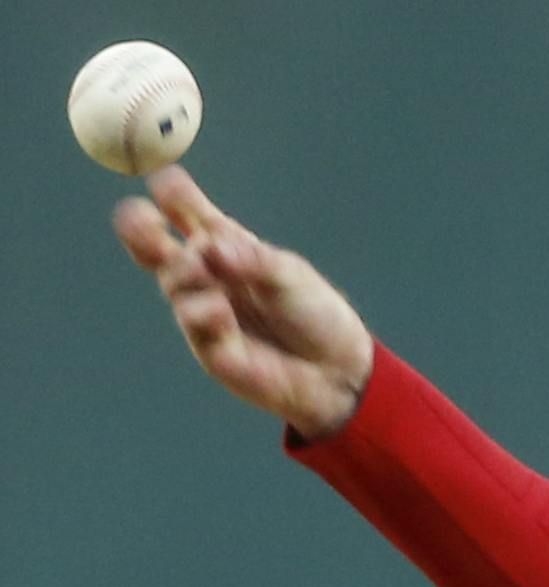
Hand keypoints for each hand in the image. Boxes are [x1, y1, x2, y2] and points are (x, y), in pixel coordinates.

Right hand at [113, 167, 373, 441]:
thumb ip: (250, 257)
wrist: (337, 370)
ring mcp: (202, 310)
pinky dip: (205, 310)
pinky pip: (191, 318)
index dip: (172, 196)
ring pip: (171, 279)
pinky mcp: (209, 347)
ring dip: (185, 272)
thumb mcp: (288, 273)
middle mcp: (207, 276)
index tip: (164, 183)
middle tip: (141, 218)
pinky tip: (224, 316)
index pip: (187, 214)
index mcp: (225, 247)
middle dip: (139, 227)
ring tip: (210, 277)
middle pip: (153, 244)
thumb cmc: (315, 314)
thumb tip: (209, 246)